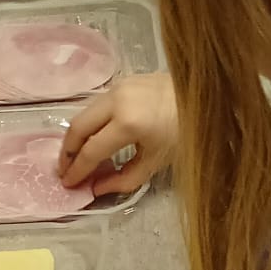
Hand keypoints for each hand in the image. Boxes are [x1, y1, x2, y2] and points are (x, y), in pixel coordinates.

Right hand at [58, 73, 178, 194]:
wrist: (206, 97)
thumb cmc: (186, 133)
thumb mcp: (156, 162)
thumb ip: (123, 179)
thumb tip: (96, 188)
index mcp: (128, 123)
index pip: (91, 151)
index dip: (77, 170)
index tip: (68, 184)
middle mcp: (117, 101)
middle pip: (78, 128)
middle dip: (67, 152)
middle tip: (64, 170)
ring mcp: (118, 87)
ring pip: (84, 113)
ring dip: (77, 136)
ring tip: (76, 156)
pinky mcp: (122, 81)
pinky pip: (97, 105)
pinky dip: (91, 123)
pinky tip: (94, 137)